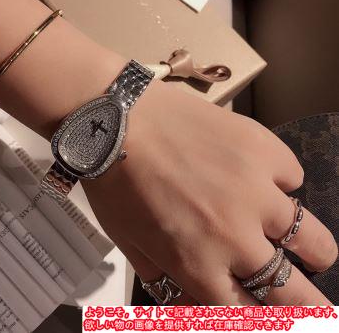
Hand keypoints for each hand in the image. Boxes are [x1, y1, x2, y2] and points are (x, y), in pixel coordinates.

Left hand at [82, 82, 336, 304]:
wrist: (118, 119)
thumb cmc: (114, 182)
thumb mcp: (129, 243)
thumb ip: (166, 279)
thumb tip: (195, 298)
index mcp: (198, 265)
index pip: (245, 311)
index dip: (259, 314)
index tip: (268, 308)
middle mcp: (236, 237)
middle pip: (293, 293)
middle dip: (309, 306)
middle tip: (317, 306)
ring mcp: (256, 191)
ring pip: (315, 240)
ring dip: (315, 251)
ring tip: (313, 250)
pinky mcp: (264, 150)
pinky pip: (293, 177)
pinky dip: (281, 182)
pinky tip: (261, 175)